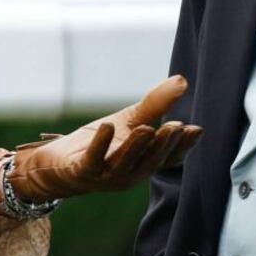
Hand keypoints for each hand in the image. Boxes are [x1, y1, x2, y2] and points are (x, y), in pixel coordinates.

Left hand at [8, 75, 201, 201]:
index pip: (170, 158)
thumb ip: (156, 104)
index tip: (195, 129)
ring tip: (146, 128)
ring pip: (125, 162)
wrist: (60, 164)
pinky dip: (100, 144)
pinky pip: (93, 159)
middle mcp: (130, 172)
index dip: (183, 146)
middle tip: (176, 126)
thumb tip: (182, 80)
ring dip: (136, 146)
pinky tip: (107, 125)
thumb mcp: (131, 120)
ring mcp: (106, 175)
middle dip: (163, 145)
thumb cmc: (102, 143)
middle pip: (151, 161)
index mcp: (145, 162)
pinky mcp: (83, 171)